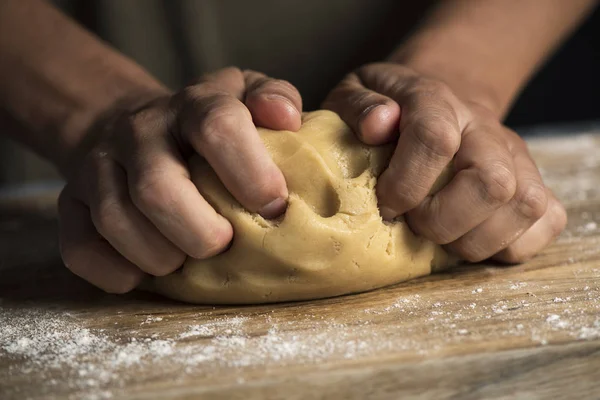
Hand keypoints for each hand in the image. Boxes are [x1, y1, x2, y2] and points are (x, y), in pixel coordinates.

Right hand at [58, 67, 301, 292]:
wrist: (129, 128)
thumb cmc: (204, 126)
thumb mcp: (244, 95)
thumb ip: (274, 97)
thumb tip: (288, 120)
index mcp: (192, 105)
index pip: (217, 127)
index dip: (251, 173)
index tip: (273, 207)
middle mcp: (139, 131)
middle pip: (158, 188)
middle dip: (200, 232)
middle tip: (224, 244)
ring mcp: (98, 167)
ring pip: (117, 221)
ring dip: (161, 257)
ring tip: (187, 259)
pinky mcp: (70, 204)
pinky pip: (80, 249)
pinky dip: (117, 272)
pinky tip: (146, 270)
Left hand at [324, 63, 566, 262]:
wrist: (443, 99)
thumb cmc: (392, 107)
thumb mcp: (357, 92)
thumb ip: (359, 106)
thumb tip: (377, 125)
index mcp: (437, 101)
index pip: (435, 140)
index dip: (406, 185)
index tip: (386, 205)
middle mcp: (485, 129)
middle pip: (491, 183)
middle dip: (443, 222)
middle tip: (415, 223)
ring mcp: (517, 156)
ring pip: (524, 206)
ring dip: (475, 240)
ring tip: (442, 233)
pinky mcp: (536, 182)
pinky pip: (548, 222)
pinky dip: (510, 245)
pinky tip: (473, 236)